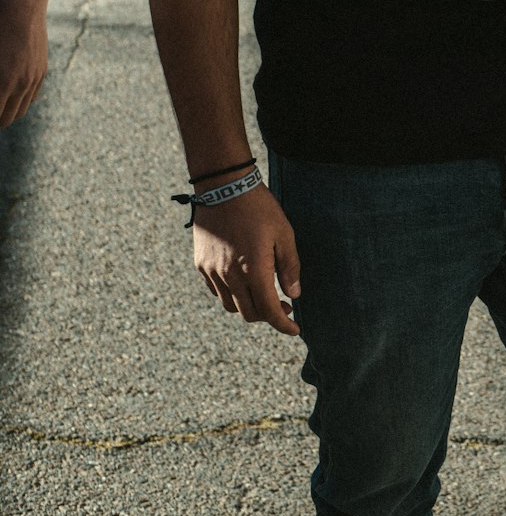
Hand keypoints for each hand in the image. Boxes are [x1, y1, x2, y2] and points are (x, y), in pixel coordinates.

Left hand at [0, 0, 47, 128]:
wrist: (23, 7)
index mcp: (3, 82)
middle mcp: (21, 84)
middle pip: (7, 119)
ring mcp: (34, 78)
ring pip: (20, 111)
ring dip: (7, 113)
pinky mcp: (42, 71)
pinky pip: (32, 97)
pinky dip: (20, 101)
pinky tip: (9, 96)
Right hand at [193, 185, 301, 335]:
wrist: (224, 186)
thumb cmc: (259, 208)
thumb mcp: (284, 233)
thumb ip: (290, 266)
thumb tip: (294, 294)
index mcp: (253, 270)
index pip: (269, 310)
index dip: (283, 325)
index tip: (295, 330)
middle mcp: (230, 276)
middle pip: (249, 313)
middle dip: (268, 315)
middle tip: (284, 306)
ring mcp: (212, 271)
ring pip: (231, 305)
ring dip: (249, 306)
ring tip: (263, 292)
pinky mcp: (201, 264)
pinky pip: (216, 291)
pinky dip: (231, 294)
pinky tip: (242, 281)